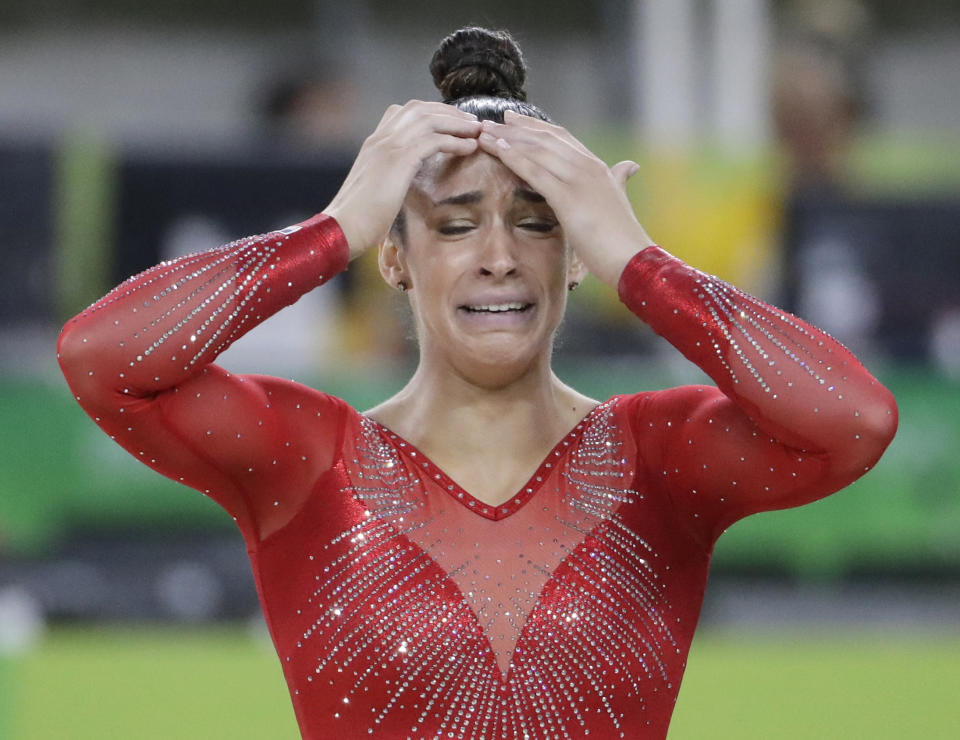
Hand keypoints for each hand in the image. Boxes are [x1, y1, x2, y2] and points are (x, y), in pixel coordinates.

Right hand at [323, 101, 481, 258]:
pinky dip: (455, 141)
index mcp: (373, 144)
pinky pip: (434, 140)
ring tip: (476, 131)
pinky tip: (469, 148)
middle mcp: (380, 138)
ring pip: (429, 119)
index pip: (402, 112)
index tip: (451, 122)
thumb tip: (400, 186)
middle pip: (419, 108)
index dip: (431, 113)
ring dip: (457, 123)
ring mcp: (388, 146)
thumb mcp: (375, 191)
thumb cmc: (358, 220)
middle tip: (471, 122)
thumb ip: (388, 178)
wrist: (342, 228)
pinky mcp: (399, 160)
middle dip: (448, 112)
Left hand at [477, 111, 652, 285]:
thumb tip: (630, 166)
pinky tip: (496, 150)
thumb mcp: (619, 199)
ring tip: (483, 133)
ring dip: (507, 139)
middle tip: (489, 121)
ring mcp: (578, 179)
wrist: (632, 258)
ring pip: (536, 150)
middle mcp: (587, 166)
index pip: (561, 137)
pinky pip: (535, 171)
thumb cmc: (623, 237)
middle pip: (545, 139)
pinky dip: (513, 158)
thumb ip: (619, 180)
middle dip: (515, 128)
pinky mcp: (568, 197)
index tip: (512, 120)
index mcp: (597, 167)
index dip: (535, 127)